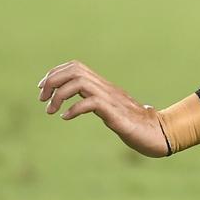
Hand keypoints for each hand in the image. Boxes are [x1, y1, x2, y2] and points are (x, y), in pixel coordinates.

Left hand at [38, 60, 171, 157]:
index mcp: (103, 86)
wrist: (156, 133)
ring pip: (80, 83)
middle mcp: (106, 88)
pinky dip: (74, 109)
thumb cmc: (134, 124)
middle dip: (52, 81)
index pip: (75, 66)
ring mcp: (111, 99)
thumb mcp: (109, 110)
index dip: (55, 73)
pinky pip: (91, 103)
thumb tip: (80, 104)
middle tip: (42, 99)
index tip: (42, 89)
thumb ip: (96, 102)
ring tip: (51, 111)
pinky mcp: (116, 114)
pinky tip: (66, 118)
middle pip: (75, 69)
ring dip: (60, 95)